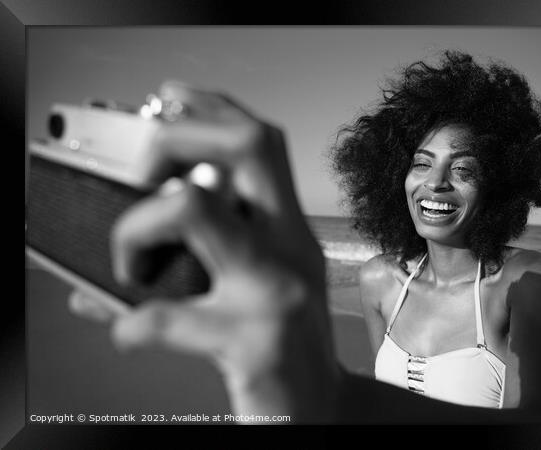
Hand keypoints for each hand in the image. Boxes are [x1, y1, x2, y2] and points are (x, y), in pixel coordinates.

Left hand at [70, 80, 340, 421]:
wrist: (319, 409)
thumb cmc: (285, 346)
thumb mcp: (264, 286)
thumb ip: (213, 254)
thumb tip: (135, 241)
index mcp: (289, 231)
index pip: (261, 143)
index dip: (214, 107)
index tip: (171, 98)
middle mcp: (290, 250)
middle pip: (246, 149)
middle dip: (178, 136)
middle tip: (144, 172)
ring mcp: (275, 292)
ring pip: (196, 212)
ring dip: (137, 227)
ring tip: (128, 264)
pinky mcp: (254, 342)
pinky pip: (172, 318)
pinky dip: (134, 321)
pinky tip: (130, 330)